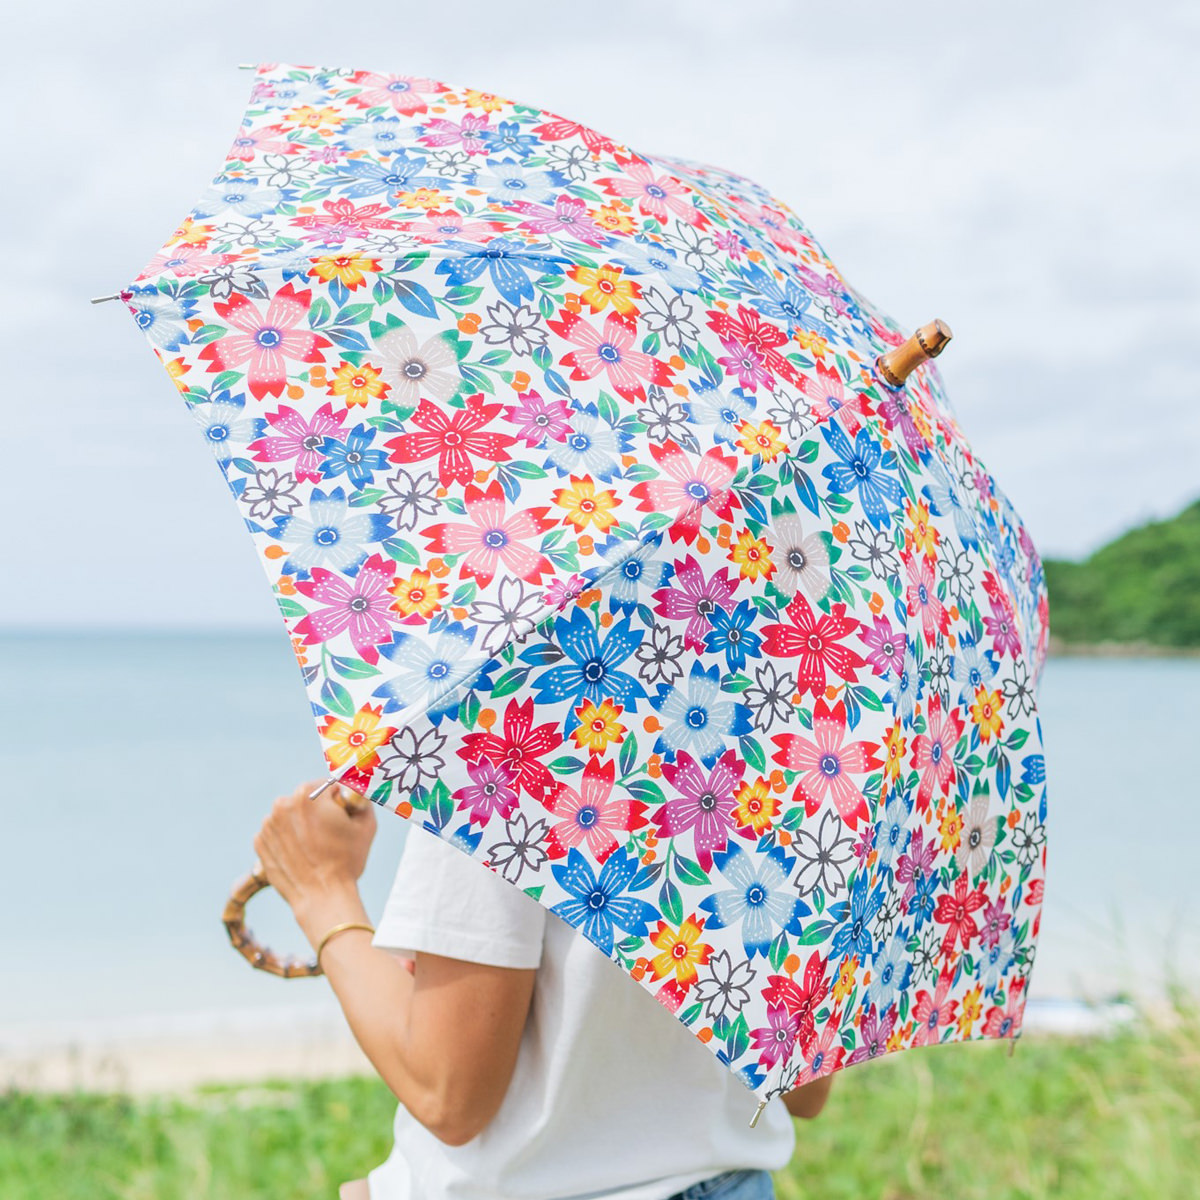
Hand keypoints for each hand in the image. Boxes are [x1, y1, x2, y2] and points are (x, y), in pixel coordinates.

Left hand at [253, 779, 376, 930]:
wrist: (322, 897)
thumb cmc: (346, 861)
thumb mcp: (366, 824)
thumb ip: (360, 799)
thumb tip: (355, 791)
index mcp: (307, 794)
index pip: (328, 786)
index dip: (340, 802)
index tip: (343, 818)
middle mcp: (282, 804)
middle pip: (307, 800)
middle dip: (318, 812)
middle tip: (330, 835)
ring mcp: (268, 825)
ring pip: (291, 816)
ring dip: (302, 825)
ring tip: (315, 848)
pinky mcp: (260, 843)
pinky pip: (278, 833)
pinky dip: (288, 840)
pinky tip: (301, 855)